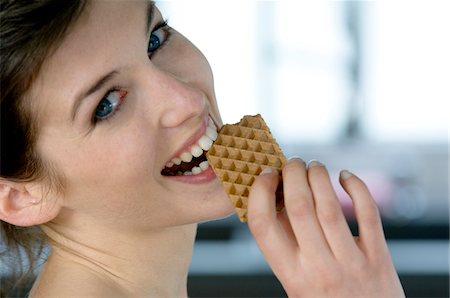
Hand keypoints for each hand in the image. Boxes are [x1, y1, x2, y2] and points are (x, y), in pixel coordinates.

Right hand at [247, 158, 404, 297]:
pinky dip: (357, 188)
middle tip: (292, 162)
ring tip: (313, 166)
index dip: (259, 192)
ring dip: (318, 177)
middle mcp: (318, 268)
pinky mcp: (378, 258)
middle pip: (298, 207)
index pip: (263, 225)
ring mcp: (351, 263)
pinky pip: (368, 214)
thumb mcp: (296, 283)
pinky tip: (346, 176)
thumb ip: (287, 246)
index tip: (264, 175)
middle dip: (291, 174)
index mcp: (291, 275)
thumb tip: (279, 199)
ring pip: (330, 207)